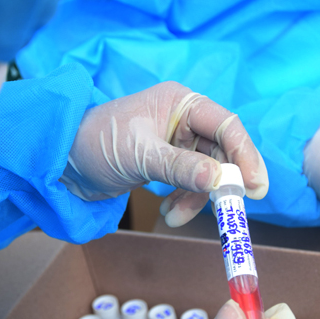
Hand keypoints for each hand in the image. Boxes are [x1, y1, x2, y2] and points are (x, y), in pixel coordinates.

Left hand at [61, 82, 268, 226]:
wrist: (64, 164)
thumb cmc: (97, 144)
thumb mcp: (140, 156)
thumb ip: (180, 168)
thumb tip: (220, 181)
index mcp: (180, 102)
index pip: (226, 125)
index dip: (245, 155)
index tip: (255, 187)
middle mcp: (182, 118)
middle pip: (221, 152)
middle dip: (220, 183)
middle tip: (227, 211)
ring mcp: (176, 141)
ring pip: (206, 172)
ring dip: (196, 198)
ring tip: (175, 216)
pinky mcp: (167, 162)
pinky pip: (190, 183)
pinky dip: (184, 201)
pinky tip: (169, 213)